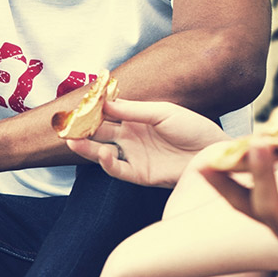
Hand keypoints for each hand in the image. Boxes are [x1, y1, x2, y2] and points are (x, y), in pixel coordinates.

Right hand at [66, 98, 228, 187]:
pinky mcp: (140, 174)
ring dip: (86, 146)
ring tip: (71, 139)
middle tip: (64, 124)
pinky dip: (106, 163)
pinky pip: (117, 169)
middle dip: (82, 128)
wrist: (213, 152)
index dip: (92, 109)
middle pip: (100, 132)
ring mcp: (134, 156)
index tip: (78, 103)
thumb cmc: (194, 128)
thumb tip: (105, 102)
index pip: (108, 113)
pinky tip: (103, 153)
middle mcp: (132, 137)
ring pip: (102, 151)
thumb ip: (134, 109)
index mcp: (137, 119)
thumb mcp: (164, 112)